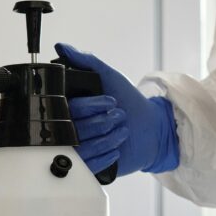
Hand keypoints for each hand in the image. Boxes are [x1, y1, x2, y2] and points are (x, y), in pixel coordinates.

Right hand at [56, 43, 178, 176]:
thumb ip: (86, 62)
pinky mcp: (91, 167)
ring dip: (106, 138)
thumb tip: (63, 47)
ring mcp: (81, 150)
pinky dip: (105, 156)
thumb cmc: (130, 101)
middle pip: (73, 131)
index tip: (109, 101)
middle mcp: (72, 129)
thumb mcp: (109, 77)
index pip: (66, 109)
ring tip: (122, 130)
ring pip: (81, 150)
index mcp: (72, 108)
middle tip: (119, 115)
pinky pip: (88, 167)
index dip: (89, 106)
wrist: (152, 128)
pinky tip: (117, 148)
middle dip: (102, 122)